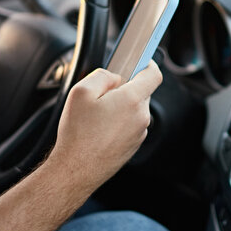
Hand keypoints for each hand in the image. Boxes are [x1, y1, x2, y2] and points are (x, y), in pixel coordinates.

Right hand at [47, 63, 162, 189]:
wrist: (76, 169)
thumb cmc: (77, 134)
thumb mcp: (81, 92)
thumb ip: (103, 76)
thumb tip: (115, 77)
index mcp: (132, 100)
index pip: (154, 75)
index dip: (148, 64)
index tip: (141, 61)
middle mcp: (141, 117)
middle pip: (141, 92)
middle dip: (125, 89)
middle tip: (102, 95)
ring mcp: (139, 133)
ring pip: (134, 110)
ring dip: (120, 107)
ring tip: (96, 117)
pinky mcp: (133, 145)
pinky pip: (130, 125)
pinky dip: (118, 123)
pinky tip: (99, 130)